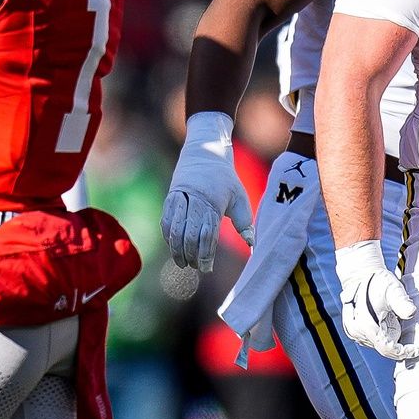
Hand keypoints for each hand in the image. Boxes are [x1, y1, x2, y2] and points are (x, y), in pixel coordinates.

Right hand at [161, 112, 254, 271]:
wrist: (205, 150)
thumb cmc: (226, 178)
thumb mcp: (239, 196)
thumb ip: (244, 222)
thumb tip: (252, 245)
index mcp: (213, 201)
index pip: (208, 233)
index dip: (206, 253)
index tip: (207, 267)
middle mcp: (195, 200)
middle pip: (190, 234)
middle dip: (192, 254)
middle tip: (196, 268)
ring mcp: (180, 197)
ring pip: (175, 229)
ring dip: (178, 249)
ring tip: (183, 263)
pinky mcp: (171, 196)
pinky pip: (166, 220)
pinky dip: (169, 236)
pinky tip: (173, 247)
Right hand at [335, 240, 418, 360]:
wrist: (361, 276)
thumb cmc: (378, 282)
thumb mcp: (393, 290)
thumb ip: (402, 302)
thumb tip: (412, 312)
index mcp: (365, 324)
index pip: (387, 348)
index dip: (404, 352)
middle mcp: (357, 331)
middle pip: (383, 349)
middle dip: (400, 347)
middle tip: (416, 344)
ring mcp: (355, 332)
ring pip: (378, 345)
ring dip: (392, 341)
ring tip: (399, 325)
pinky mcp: (356, 331)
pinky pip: (374, 340)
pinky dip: (385, 337)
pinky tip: (391, 325)